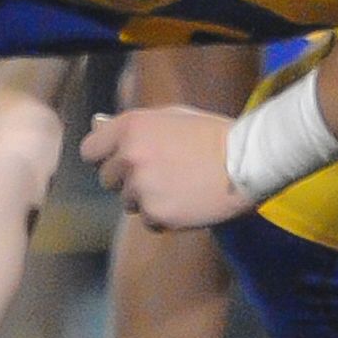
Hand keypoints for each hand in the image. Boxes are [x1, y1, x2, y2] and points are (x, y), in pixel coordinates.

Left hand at [82, 108, 256, 231]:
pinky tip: (187, 203)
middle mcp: (129, 156)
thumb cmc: (214, 135)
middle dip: (127, 180)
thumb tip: (105, 131)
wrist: (247, 161)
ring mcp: (141, 186)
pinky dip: (164, 216)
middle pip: (107, 179)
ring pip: (127, 202)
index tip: (118, 162)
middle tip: (159, 176)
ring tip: (178, 189)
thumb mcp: (173, 117)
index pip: (90, 150)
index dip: (104, 157)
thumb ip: (137, 127)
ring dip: (147, 199)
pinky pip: (149, 220)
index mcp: (131, 127)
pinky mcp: (155, 212)